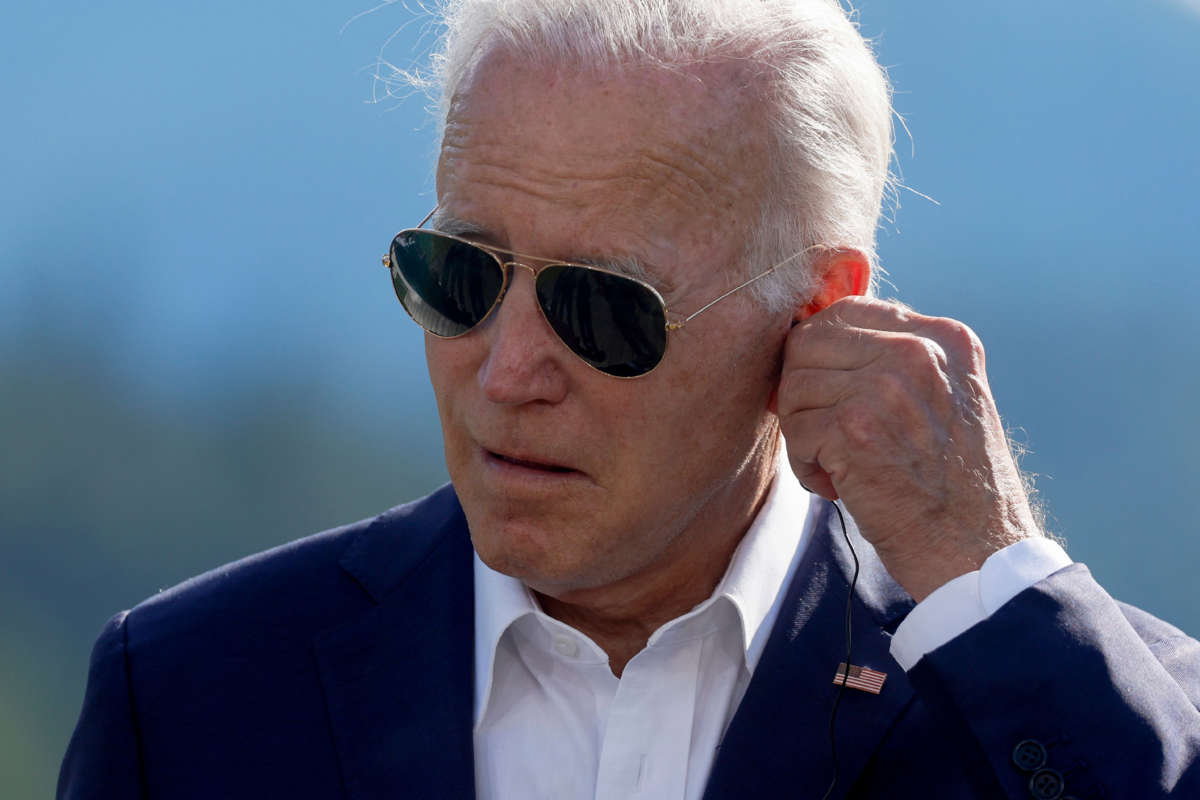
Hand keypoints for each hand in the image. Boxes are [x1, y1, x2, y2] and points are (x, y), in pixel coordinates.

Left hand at [777, 296, 1040, 600]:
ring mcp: (886, 386)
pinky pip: (795, 431)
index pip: (845, 311)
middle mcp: (918, 350)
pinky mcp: (855, 427)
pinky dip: (806, 467)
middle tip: (823, 434)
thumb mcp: (947, 399)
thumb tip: (812, 335)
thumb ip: (899, 360)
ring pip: (794, 387)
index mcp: (944, 337)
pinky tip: (838, 487)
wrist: (978, 552)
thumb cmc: (954, 486)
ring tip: (837, 466)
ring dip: (803, 433)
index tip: (825, 394)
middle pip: (808, 343)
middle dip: (803, 392)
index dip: (818, 353)